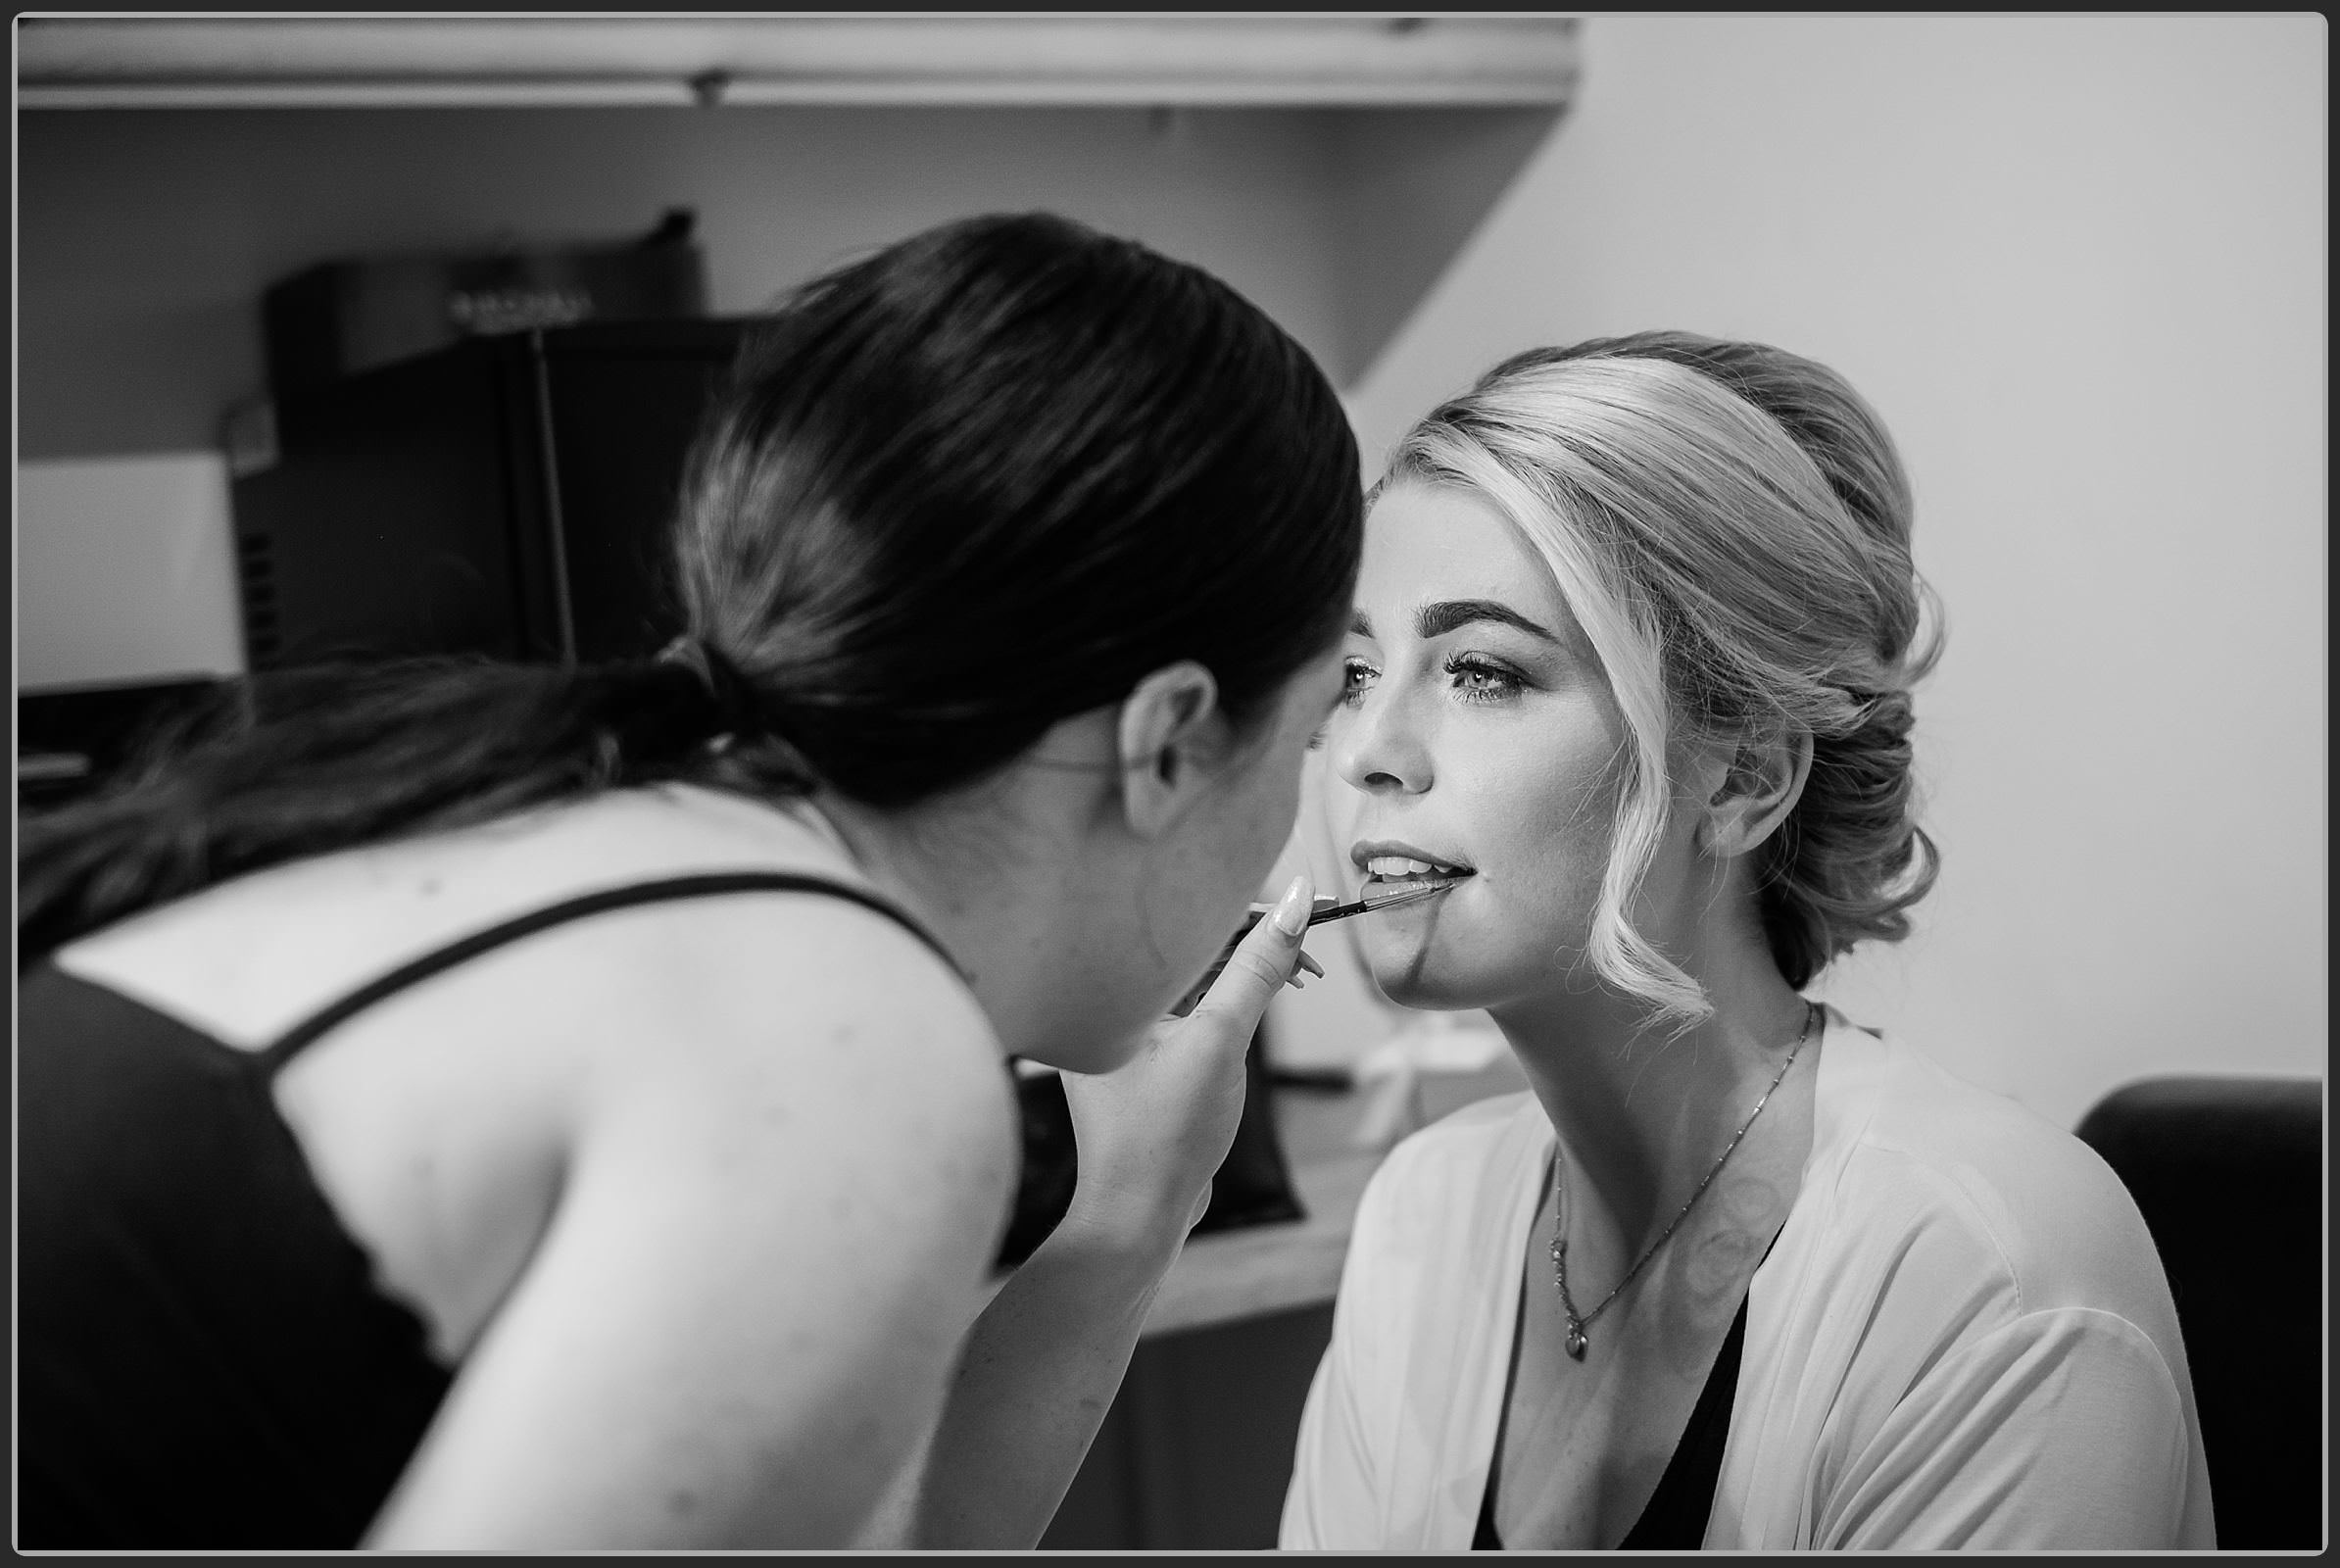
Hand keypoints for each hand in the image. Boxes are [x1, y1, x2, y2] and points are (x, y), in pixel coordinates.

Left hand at [1055, 874, 1319, 1248]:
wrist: (1137, 1217)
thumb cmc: (1165, 1133)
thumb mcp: (1221, 1041)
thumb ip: (1257, 968)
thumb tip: (1293, 901)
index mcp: (1110, 984)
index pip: (1190, 921)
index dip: (1256, 909)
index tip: (1312, 905)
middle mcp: (1109, 1000)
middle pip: (1195, 945)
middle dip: (1258, 939)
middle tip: (1314, 948)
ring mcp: (1126, 1028)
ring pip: (1199, 976)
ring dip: (1250, 970)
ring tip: (1303, 975)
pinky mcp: (1144, 1054)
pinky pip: (1193, 1006)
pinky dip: (1234, 1000)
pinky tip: (1268, 999)